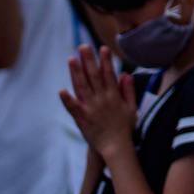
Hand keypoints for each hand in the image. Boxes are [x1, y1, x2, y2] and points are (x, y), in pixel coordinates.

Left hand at [59, 45, 136, 159]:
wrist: (116, 147)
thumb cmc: (125, 127)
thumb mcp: (132, 107)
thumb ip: (129, 90)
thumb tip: (126, 74)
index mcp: (113, 96)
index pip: (108, 74)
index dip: (105, 61)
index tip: (102, 48)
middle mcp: (101, 100)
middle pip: (93, 76)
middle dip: (88, 60)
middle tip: (83, 47)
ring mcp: (90, 109)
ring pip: (81, 87)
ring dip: (76, 73)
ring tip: (71, 59)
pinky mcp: (82, 118)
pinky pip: (73, 108)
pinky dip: (67, 99)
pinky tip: (61, 90)